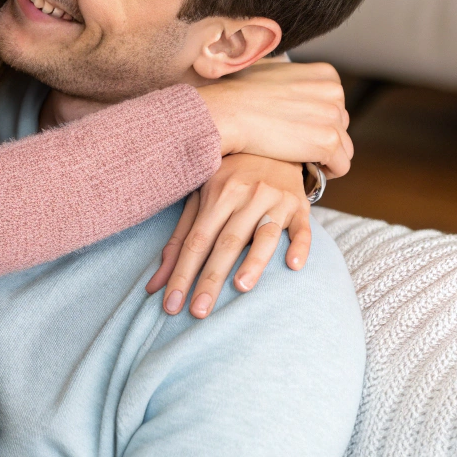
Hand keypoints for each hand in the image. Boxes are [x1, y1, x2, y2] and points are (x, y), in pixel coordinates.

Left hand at [146, 154, 310, 318]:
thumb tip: (154, 284)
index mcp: (216, 194)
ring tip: (241, 288)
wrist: (272, 144)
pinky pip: (302, 228)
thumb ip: (178, 240)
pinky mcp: (300, 206)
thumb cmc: (229, 178)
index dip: (182, 274)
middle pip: (225, 243)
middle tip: (198, 312)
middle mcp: (244, 196)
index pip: (195, 241)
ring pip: (263, 234)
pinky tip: (292, 266)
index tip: (170, 304)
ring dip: (253, 262)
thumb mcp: (200, 200)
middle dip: (210, 279)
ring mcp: (274, 200)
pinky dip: (299, 246)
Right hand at [198, 61, 351, 176]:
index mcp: (325, 75)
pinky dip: (324, 174)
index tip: (294, 128)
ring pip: (344, 149)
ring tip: (294, 158)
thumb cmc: (239, 95)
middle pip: (341, 127)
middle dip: (319, 139)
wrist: (229, 112)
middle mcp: (335, 93)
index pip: (336, 106)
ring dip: (322, 157)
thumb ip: (294, 83)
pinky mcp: (328, 142)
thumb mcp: (274, 74)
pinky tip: (302, 169)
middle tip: (290, 144)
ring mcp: (333, 118)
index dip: (315, 121)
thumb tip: (293, 95)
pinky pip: (341, 167)